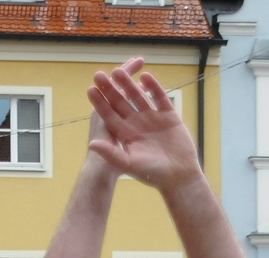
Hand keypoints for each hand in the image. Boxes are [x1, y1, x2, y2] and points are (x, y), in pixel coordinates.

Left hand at [85, 60, 200, 190]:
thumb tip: (91, 144)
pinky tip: (145, 76)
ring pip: (138, 96)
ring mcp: (152, 118)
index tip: (90, 89)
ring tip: (118, 71)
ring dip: (128, 84)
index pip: (109, 114)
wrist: (177, 176)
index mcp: (125, 134)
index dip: (100, 102)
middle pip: (120, 102)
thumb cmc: (151, 173)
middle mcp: (136, 123)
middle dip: (110, 89)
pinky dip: (153, 87)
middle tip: (98, 75)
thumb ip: (110, 153)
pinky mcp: (168, 116)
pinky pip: (159, 97)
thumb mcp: (128, 163)